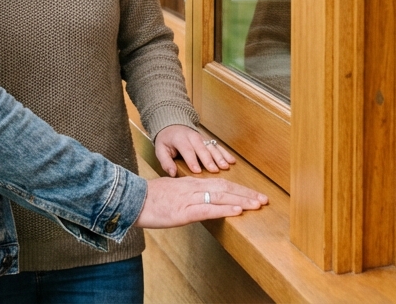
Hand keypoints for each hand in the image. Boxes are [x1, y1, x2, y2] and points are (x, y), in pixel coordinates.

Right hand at [133, 176, 268, 227]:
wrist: (130, 199)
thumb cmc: (149, 198)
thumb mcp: (172, 192)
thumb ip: (187, 193)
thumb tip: (200, 198)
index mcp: (190, 183)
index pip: (220, 184)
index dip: (239, 189)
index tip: (254, 195)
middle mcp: (192, 187)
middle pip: (225, 188)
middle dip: (246, 194)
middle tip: (265, 199)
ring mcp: (188, 199)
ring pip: (220, 196)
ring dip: (241, 200)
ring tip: (257, 204)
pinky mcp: (183, 212)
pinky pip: (207, 209)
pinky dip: (224, 209)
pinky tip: (237, 211)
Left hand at [154, 124, 234, 175]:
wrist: (172, 125)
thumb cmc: (167, 140)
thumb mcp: (160, 149)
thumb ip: (165, 161)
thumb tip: (172, 173)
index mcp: (180, 139)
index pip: (187, 150)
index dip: (192, 160)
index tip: (197, 171)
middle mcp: (192, 137)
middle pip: (202, 148)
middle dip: (209, 159)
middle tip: (214, 170)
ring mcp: (201, 138)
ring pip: (212, 147)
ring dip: (219, 156)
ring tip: (225, 166)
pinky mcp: (207, 140)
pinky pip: (217, 146)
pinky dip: (225, 153)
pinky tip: (232, 161)